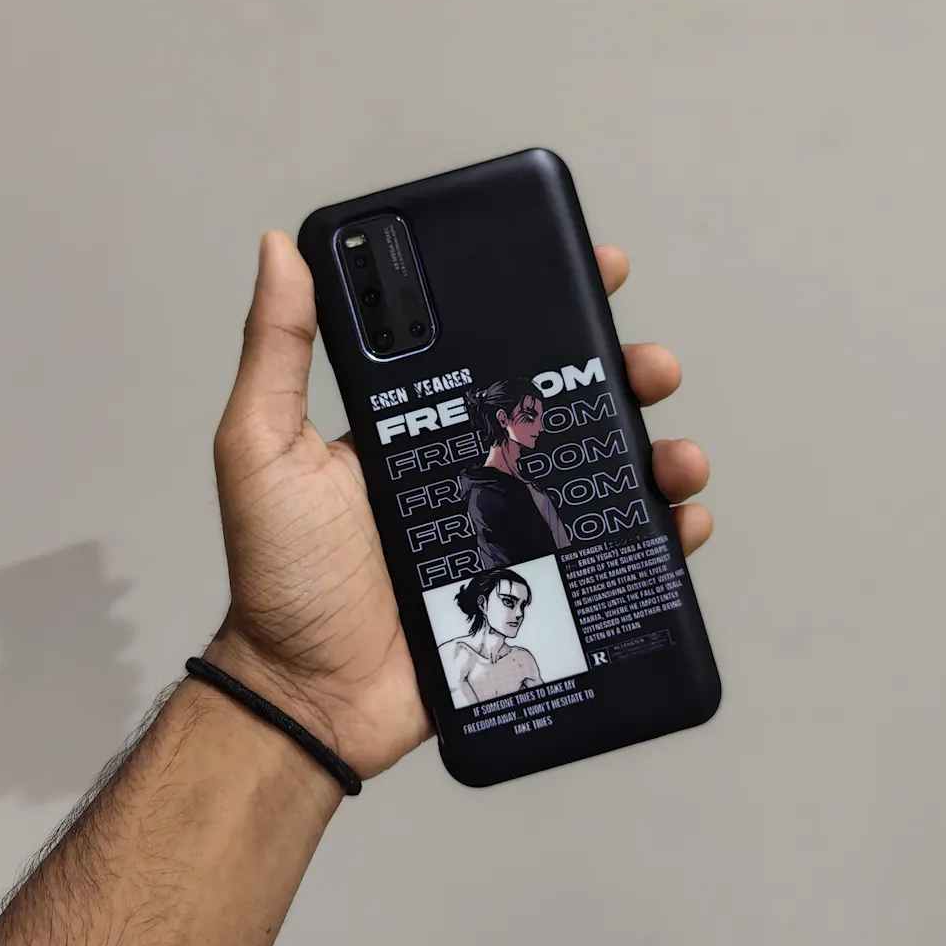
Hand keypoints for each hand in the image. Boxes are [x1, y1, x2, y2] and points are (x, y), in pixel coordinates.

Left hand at [208, 232, 711, 779]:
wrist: (311, 697)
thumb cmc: (282, 576)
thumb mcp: (266, 449)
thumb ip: (277, 353)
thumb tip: (280, 248)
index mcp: (420, 429)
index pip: (494, 350)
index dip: (549, 304)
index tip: (595, 268)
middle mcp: (474, 472)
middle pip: (567, 406)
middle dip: (623, 373)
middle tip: (651, 365)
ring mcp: (510, 534)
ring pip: (603, 476)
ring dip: (655, 453)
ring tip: (675, 458)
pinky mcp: (535, 594)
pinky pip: (608, 557)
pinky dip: (658, 537)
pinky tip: (680, 522)